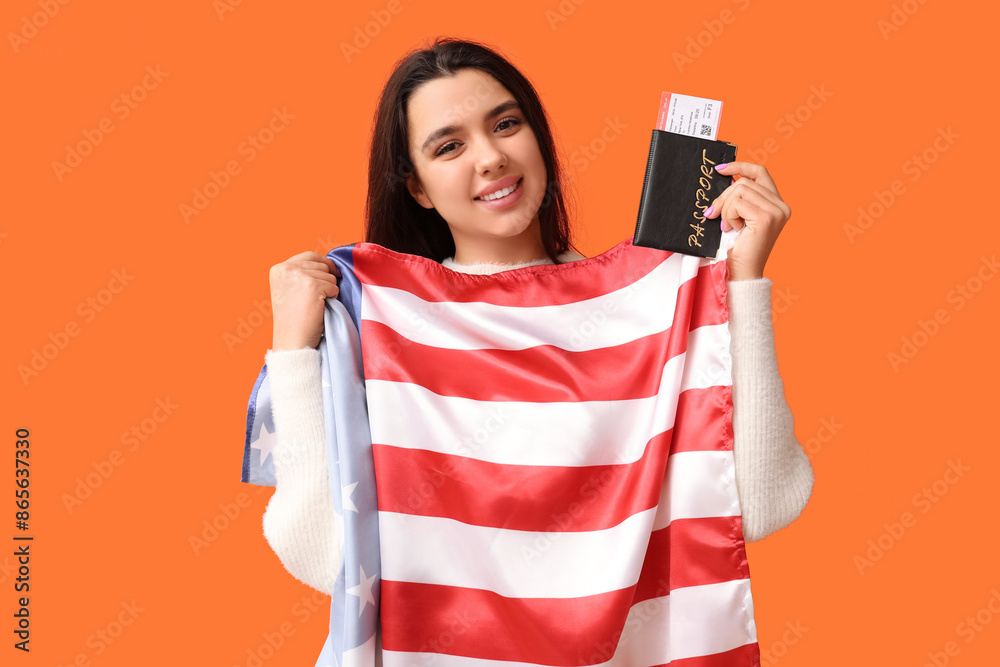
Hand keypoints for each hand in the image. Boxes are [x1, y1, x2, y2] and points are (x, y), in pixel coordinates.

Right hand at [269, 251, 340, 350]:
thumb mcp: (288, 289)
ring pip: (329, 275)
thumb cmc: (293, 319)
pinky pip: (334, 286)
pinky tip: (320, 307)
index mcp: (278, 268)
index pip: (308, 255)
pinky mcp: (313, 285)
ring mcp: (299, 275)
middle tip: (320, 297)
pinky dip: (332, 297)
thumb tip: (327, 265)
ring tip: (316, 304)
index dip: (323, 264)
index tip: (331, 272)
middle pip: (321, 264)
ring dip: (329, 290)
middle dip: (327, 278)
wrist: (292, 340)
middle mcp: (287, 268)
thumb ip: (300, 274)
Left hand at [702, 161, 790, 280]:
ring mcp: (775, 212)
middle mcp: (781, 206)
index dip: (740, 166)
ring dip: (725, 208)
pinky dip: (728, 216)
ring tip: (727, 226)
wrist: (743, 272)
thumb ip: (740, 198)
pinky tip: (731, 229)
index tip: (720, 169)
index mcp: (777, 204)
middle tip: (712, 213)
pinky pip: (737, 204)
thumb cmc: (740, 248)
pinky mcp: (765, 219)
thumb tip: (725, 177)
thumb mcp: (741, 217)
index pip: (760, 172)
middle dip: (723, 197)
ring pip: (739, 191)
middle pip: (744, 182)